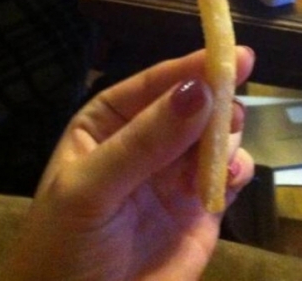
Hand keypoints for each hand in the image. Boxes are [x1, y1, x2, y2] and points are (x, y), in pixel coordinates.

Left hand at [0, 47, 254, 280]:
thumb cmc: (65, 247)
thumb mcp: (92, 189)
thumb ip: (145, 141)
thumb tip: (199, 90)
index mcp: (110, 120)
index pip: (155, 83)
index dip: (192, 66)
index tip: (230, 53)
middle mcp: (148, 138)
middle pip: (193, 102)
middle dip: (215, 98)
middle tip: (231, 105)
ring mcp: (177, 171)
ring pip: (217, 132)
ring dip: (226, 133)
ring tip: (219, 151)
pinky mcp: (203, 206)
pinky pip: (231, 172)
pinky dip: (236, 168)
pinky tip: (227, 178)